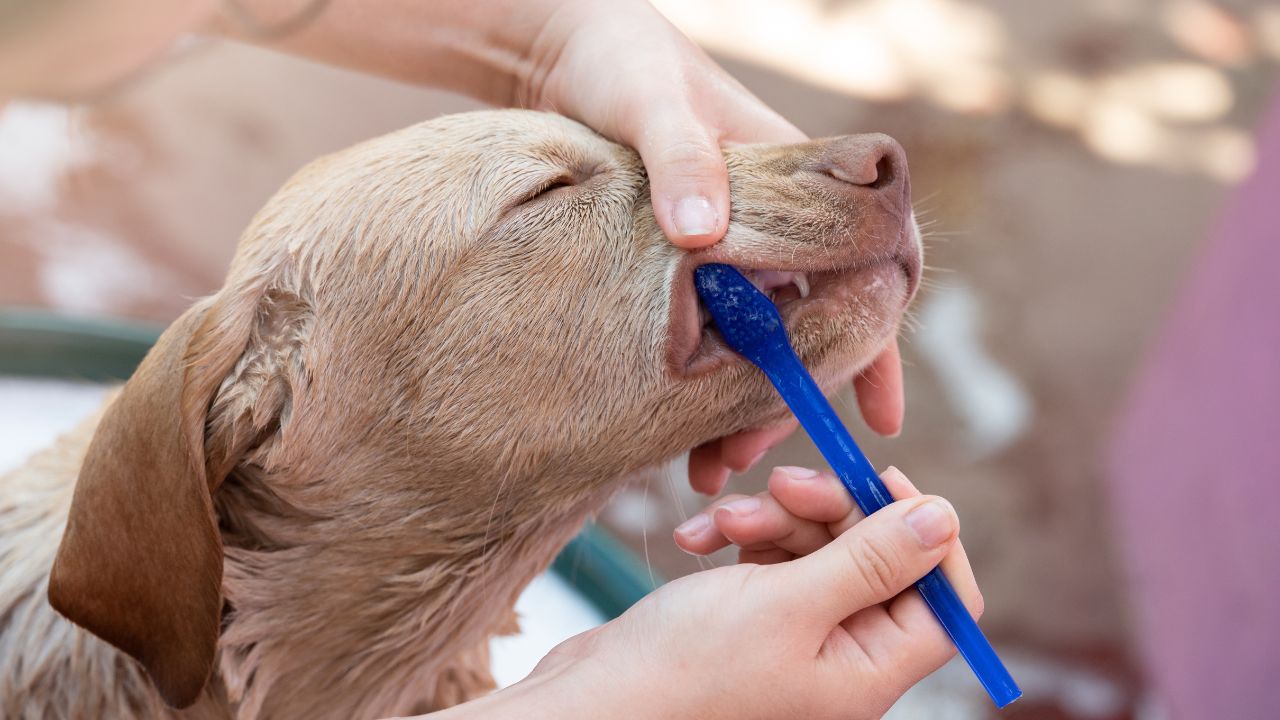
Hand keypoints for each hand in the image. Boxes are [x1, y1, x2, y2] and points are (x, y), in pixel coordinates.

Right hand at [429, 467, 980, 719]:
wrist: (593, 699)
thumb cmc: (683, 670)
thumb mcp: (788, 604)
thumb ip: (872, 559)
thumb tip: (945, 518)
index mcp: (869, 672)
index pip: (945, 598)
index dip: (923, 533)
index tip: (881, 480)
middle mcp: (841, 659)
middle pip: (876, 559)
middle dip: (828, 512)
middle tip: (782, 486)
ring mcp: (797, 638)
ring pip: (819, 549)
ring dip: (774, 522)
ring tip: (725, 523)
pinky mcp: (754, 618)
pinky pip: (773, 560)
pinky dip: (742, 540)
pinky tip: (698, 539)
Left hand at [520, 2, 904, 488]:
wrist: (564, 48)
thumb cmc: (622, 61)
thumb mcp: (651, 104)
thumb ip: (680, 158)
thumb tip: (701, 230)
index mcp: (797, 178)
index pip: (874, 261)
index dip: (883, 337)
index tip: (880, 412)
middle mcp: (775, 219)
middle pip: (814, 322)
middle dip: (795, 395)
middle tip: (748, 455)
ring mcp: (731, 242)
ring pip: (762, 337)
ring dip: (744, 403)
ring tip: (709, 468)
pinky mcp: (684, 261)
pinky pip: (710, 330)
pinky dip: (701, 382)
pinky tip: (674, 430)